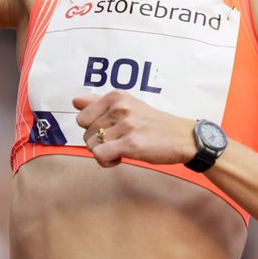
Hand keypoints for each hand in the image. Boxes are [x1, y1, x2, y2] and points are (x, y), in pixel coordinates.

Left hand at [73, 91, 195, 168]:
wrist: (183, 137)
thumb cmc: (154, 124)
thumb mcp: (128, 105)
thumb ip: (99, 103)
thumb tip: (75, 101)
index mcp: (116, 97)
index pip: (82, 116)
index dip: (92, 129)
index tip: (109, 131)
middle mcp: (119, 107)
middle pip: (86, 133)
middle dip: (100, 142)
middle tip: (119, 142)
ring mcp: (126, 125)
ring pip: (92, 146)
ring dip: (104, 153)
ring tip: (122, 150)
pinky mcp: (131, 144)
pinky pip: (100, 155)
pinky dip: (107, 161)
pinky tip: (120, 158)